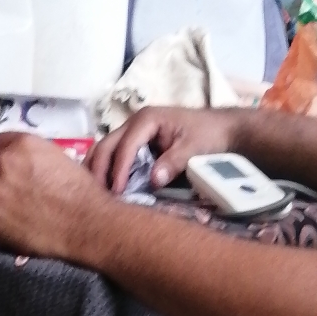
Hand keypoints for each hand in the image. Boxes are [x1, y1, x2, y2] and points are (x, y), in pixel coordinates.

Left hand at [0, 132, 111, 263]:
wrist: (85, 224)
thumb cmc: (81, 192)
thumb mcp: (57, 158)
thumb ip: (31, 156)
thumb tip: (20, 164)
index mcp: (21, 145)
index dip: (8, 156)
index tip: (14, 168)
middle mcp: (3, 164)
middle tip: (16, 193)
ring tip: (17, 212)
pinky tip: (15, 226)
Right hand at [88, 105, 251, 193]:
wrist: (223, 129)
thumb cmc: (209, 135)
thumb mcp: (194, 148)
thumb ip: (173, 162)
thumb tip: (153, 180)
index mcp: (147, 119)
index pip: (125, 146)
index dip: (118, 169)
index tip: (117, 192)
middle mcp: (135, 122)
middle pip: (107, 145)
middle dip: (99, 170)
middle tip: (97, 196)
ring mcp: (134, 132)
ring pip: (105, 148)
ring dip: (97, 169)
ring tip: (93, 192)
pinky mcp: (137, 142)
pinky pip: (115, 154)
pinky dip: (106, 168)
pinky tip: (103, 186)